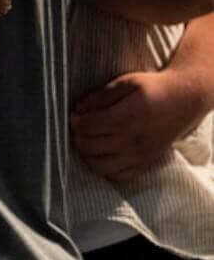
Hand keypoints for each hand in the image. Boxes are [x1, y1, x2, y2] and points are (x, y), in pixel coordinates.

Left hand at [72, 71, 208, 182]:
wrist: (184, 101)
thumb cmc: (152, 89)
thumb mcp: (126, 83)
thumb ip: (100, 96)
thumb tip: (77, 110)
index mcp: (129, 116)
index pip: (90, 126)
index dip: (76, 121)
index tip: (75, 116)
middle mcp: (134, 139)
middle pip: (91, 146)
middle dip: (78, 136)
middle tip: (79, 128)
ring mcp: (141, 154)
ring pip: (102, 166)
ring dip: (87, 155)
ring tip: (87, 142)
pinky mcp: (146, 163)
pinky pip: (120, 176)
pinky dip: (105, 169)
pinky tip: (103, 155)